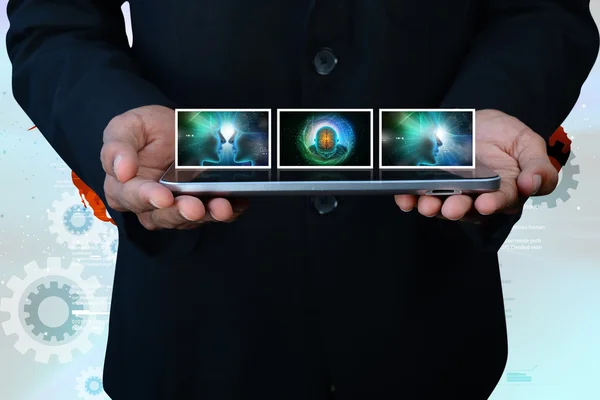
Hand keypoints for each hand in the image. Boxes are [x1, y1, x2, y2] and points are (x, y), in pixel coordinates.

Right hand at [100, 105, 247, 229]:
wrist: (173, 127)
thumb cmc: (145, 130)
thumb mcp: (126, 127)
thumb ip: (118, 146)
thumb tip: (121, 170)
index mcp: (125, 188)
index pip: (132, 197)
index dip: (147, 198)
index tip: (162, 197)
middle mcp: (150, 204)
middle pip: (163, 216)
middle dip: (181, 212)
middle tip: (195, 207)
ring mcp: (177, 206)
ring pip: (190, 219)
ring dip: (208, 215)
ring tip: (221, 207)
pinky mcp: (202, 205)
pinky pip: (214, 213)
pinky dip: (228, 211)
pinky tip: (237, 204)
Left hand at [395, 109, 558, 219]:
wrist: (478, 122)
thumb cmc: (505, 137)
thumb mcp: (529, 145)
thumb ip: (538, 167)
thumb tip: (532, 184)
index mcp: (503, 191)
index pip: (500, 202)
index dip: (493, 204)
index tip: (486, 204)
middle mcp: (475, 196)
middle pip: (466, 208)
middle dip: (457, 209)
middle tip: (451, 207)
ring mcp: (450, 190)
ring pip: (439, 204)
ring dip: (431, 206)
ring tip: (426, 204)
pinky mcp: (429, 183)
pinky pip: (416, 194)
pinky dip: (409, 197)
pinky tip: (405, 197)